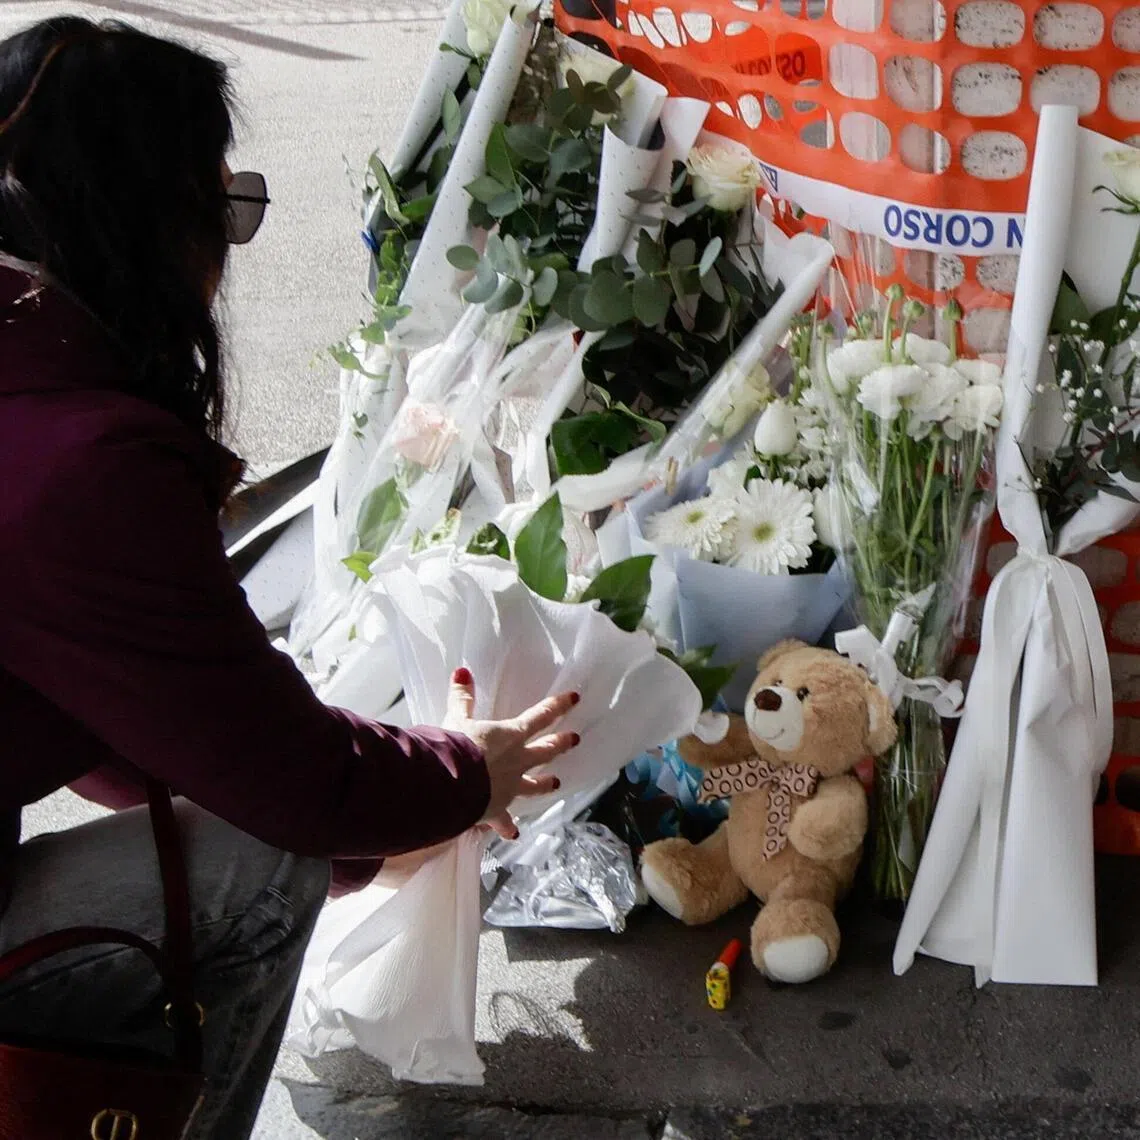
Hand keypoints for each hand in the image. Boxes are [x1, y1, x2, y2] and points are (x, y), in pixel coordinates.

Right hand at [443, 667, 579, 839]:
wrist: (449, 784)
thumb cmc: (455, 746)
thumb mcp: (456, 717)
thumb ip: (462, 696)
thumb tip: (462, 672)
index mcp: (511, 736)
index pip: (540, 716)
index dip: (558, 706)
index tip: (575, 699)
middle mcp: (516, 761)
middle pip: (545, 751)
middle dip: (561, 744)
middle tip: (575, 739)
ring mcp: (509, 787)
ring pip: (533, 785)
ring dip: (544, 784)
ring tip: (556, 784)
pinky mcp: (495, 809)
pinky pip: (504, 821)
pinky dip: (508, 827)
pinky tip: (514, 834)